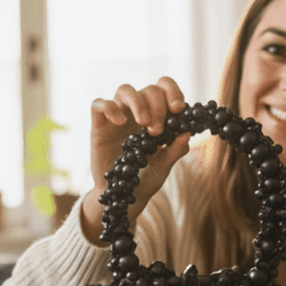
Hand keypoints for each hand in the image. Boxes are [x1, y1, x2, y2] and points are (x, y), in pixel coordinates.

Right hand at [80, 76, 191, 244]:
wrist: (123, 196)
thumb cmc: (144, 178)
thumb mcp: (164, 166)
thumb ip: (175, 150)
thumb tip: (187, 133)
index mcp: (156, 115)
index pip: (164, 88)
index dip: (173, 92)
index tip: (178, 109)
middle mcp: (137, 111)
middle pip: (148, 89)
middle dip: (158, 107)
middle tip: (157, 131)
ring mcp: (117, 116)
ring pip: (125, 90)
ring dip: (138, 103)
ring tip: (143, 124)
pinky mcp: (99, 126)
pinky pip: (98, 104)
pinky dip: (109, 107)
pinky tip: (119, 122)